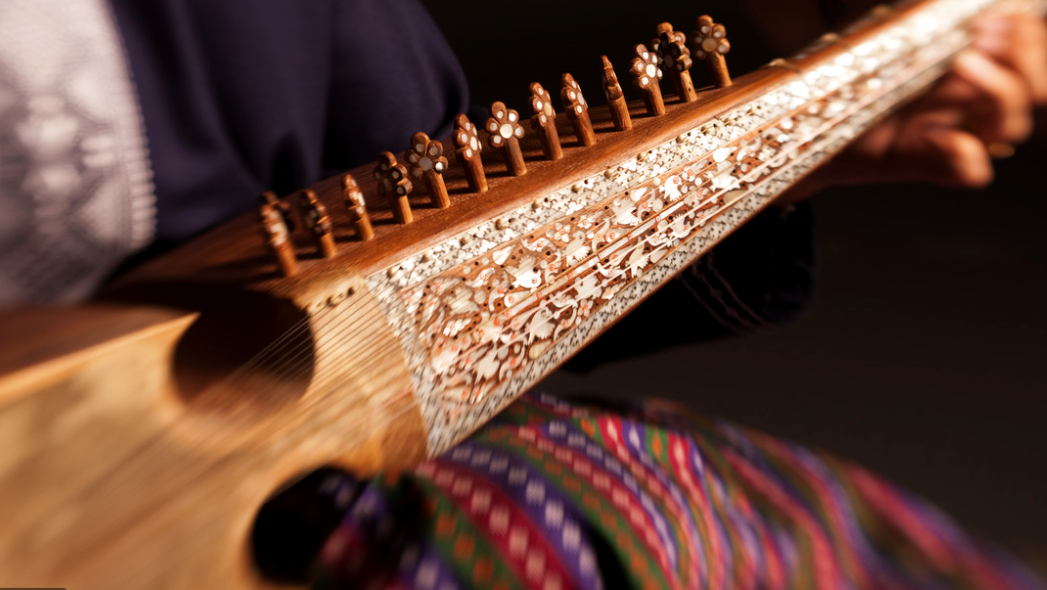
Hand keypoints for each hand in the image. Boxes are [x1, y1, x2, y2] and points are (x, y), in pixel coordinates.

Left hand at [785, 13, 1046, 199]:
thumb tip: (952, 2)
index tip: (1004, 13)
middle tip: (988, 33)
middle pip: (1027, 95)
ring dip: (1000, 91)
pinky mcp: (919, 164)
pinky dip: (968, 156)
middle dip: (1023, 60)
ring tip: (963, 59)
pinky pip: (968, 172)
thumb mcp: (883, 41)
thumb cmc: (840, 83)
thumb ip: (919, 24)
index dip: (1028, 38)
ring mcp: (945, 138)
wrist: (796, 129)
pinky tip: (950, 135)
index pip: (1022, 61)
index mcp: (962, 77)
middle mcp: (962, 109)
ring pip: (1006, 130)